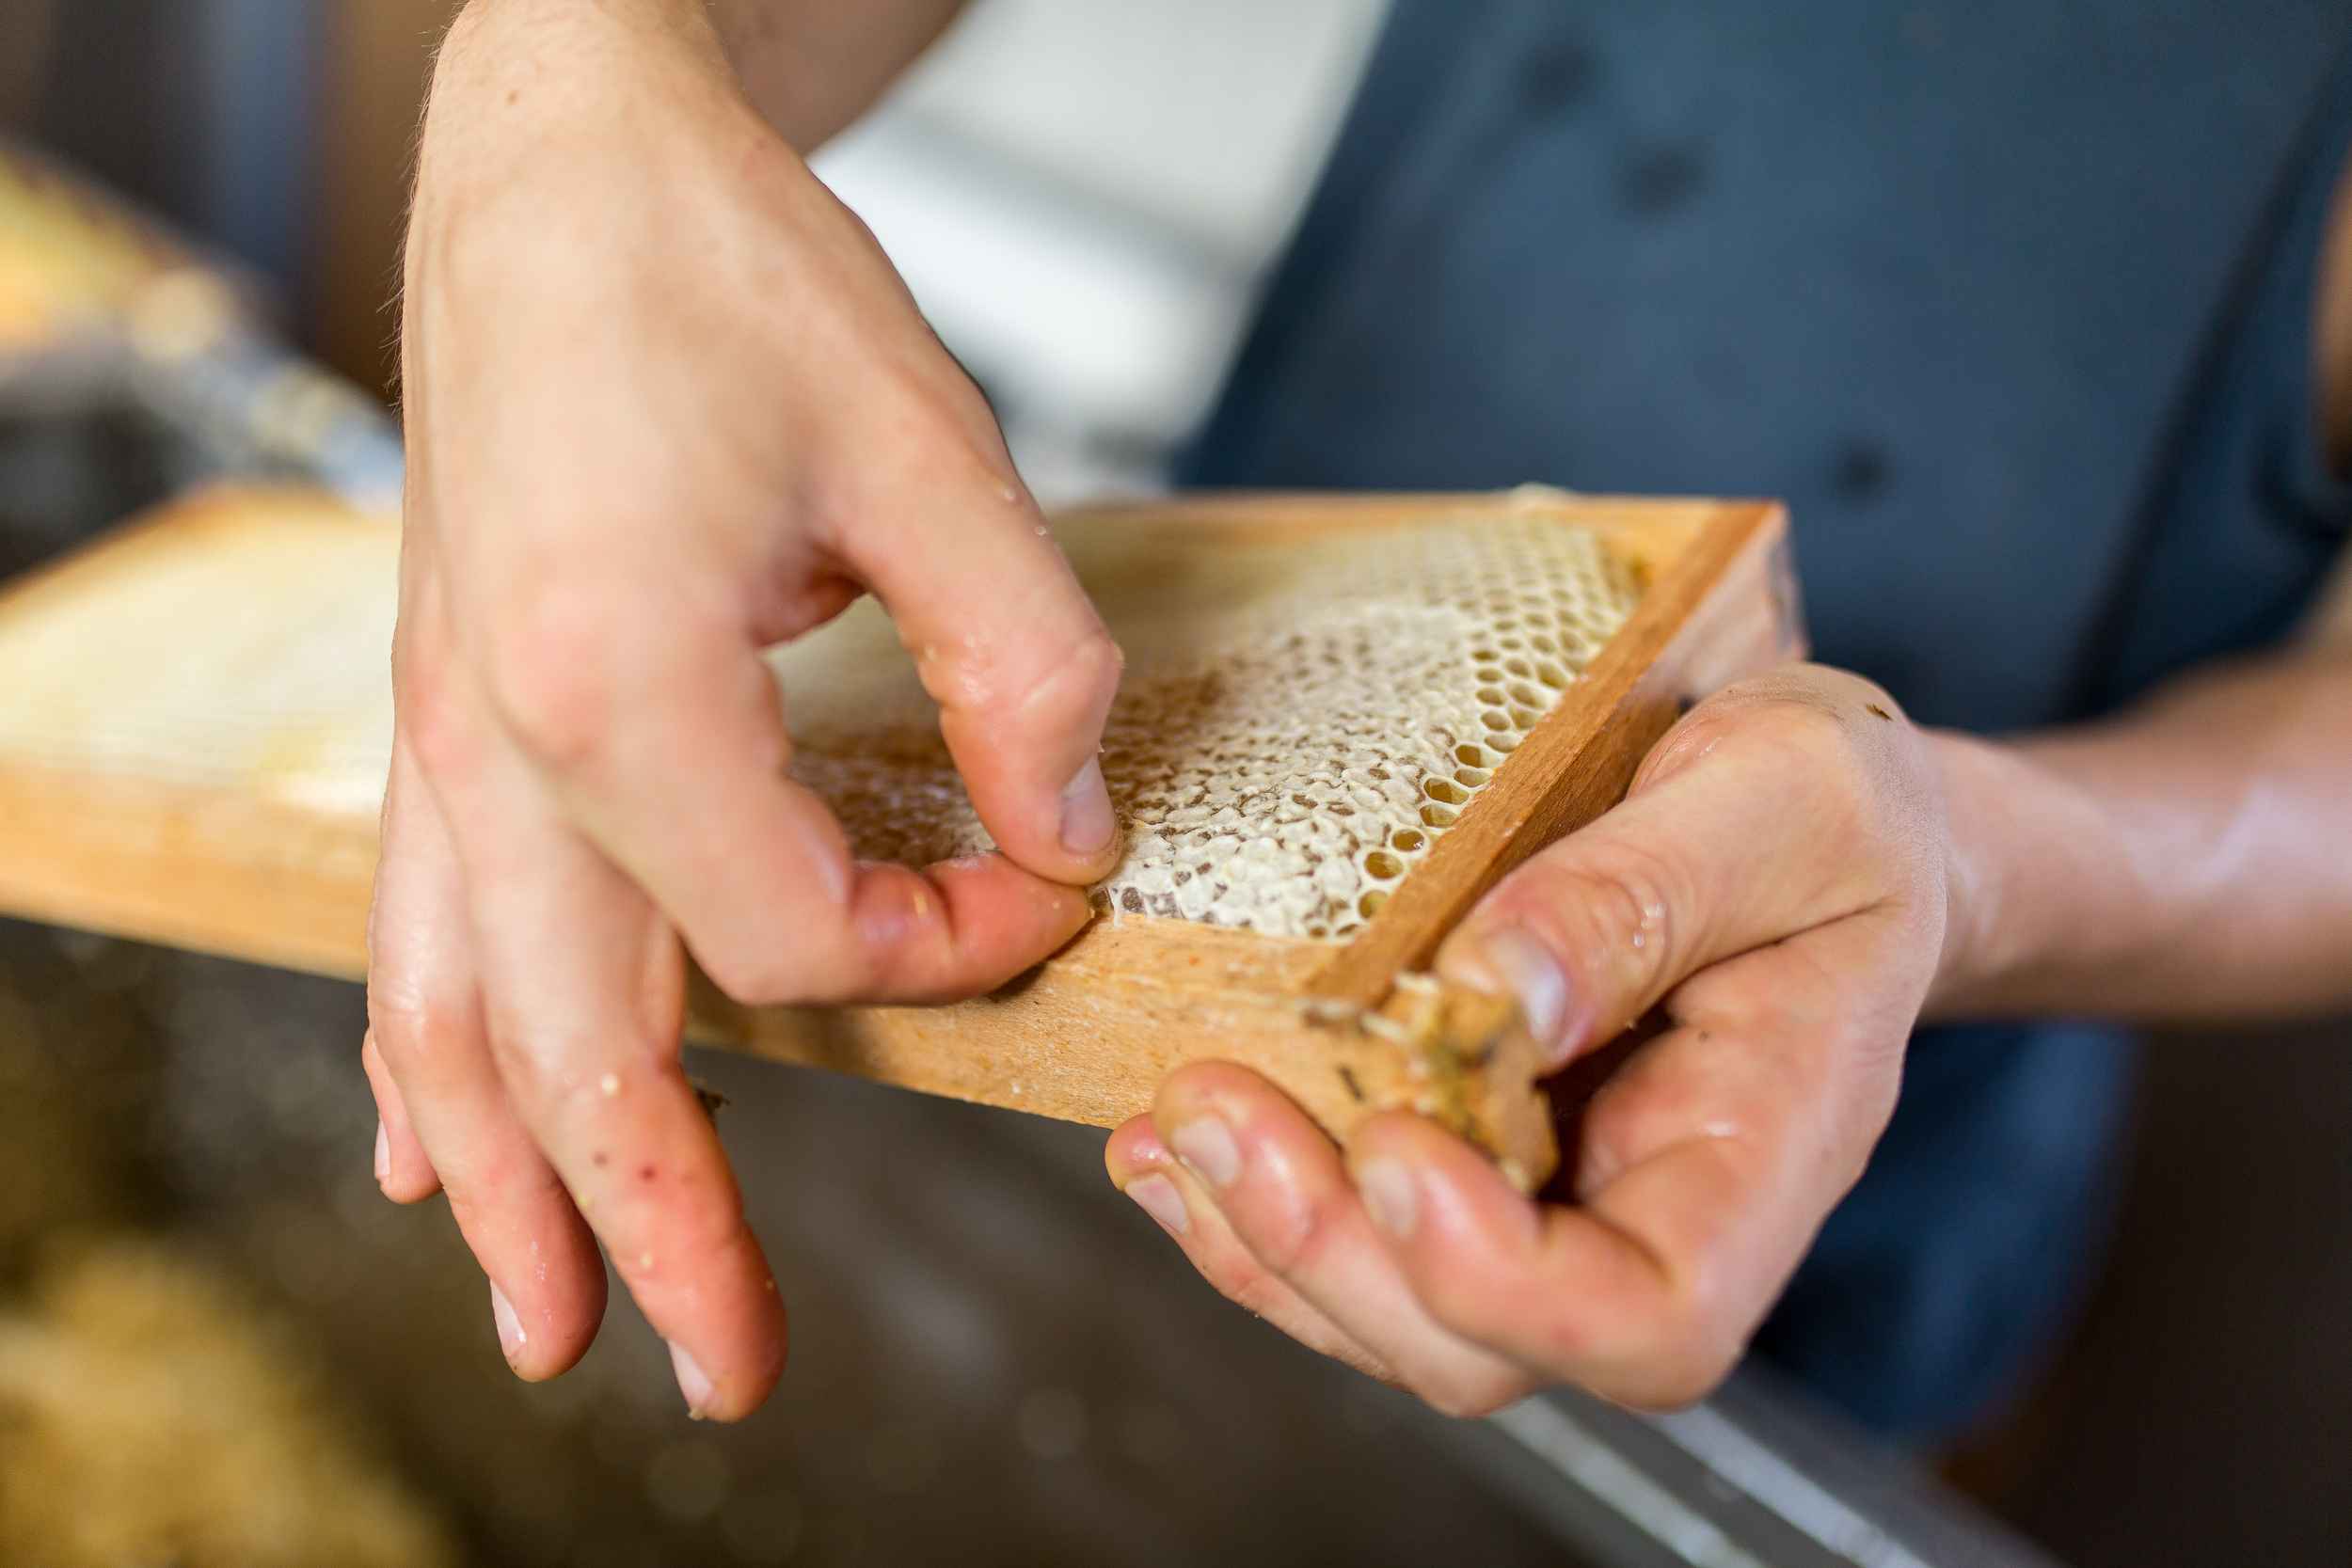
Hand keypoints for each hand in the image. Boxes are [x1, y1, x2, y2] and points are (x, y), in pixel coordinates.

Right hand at [365, 0, 1121, 1417]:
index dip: (945, 957)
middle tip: (721, 1366)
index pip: (800, 931)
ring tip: (549, 1318)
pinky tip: (431, 1136)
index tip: (1039, 907)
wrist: (556, 157)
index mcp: (616, 686)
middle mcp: (494, 741)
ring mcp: (443, 736)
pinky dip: (425, 1055)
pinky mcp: (440, 710)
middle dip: (655, 1223)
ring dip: (512, 1182)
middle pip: (577, 1050)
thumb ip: (1020, 668)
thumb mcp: (929, 452)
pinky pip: (415, 928)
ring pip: (458, 1018)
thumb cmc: (723, 272)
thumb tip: (1065, 838)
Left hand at [1107, 666, 1952, 1413]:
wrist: (1824, 816)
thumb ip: (1648, 890)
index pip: (1658, 1318)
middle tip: (1216, 1114)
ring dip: (1262, 1239)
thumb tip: (1490, 989)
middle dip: (1333, 1255)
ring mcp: (1556, 1201)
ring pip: (1397, 1314)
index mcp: (1771, 1145)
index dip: (1511, 1283)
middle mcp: (1654, 1211)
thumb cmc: (1833, 807)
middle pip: (1488, 1345)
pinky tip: (1173, 1136)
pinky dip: (1247, 1205)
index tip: (1405, 1146)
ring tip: (1172, 1125)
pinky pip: (1357, 1235)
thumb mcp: (1784, 795)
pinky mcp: (1476, 1157)